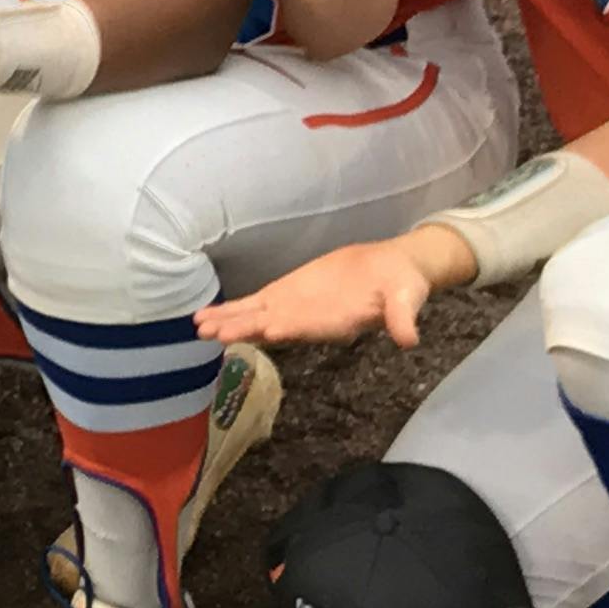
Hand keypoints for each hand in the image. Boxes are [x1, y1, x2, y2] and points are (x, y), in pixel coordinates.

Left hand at [196, 235, 447, 353]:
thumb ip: (403, 317)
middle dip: (243, 329)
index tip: (262, 332)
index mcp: (336, 321)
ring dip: (229, 321)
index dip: (285, 330)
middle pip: (272, 326)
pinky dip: (233, 308)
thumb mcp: (408, 298)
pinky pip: (256, 302)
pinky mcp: (287, 293)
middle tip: (211, 334)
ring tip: (198, 327)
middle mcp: (310, 320)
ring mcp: (295, 308)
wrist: (393, 269)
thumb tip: (410, 339)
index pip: (307, 328)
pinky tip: (208, 314)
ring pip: (257, 317)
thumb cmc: (403, 285)